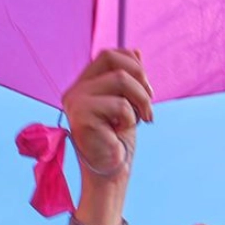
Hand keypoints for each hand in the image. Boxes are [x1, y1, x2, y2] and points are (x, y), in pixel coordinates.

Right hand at [61, 49, 151, 224]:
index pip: (108, 54)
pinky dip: (131, 118)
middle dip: (139, 76)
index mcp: (83, 85)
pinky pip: (119, 105)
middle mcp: (74, 91)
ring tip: (144, 118)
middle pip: (111, 58)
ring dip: (141, 99)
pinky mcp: (81, 117)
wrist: (110, 173)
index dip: (133, 62)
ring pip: (120, 79)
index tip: (147, 87)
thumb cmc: (118, 141)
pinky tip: (122, 131)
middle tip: (149, 100)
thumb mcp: (128, 104)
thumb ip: (128, 79)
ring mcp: (75, 102)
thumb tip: (137, 51)